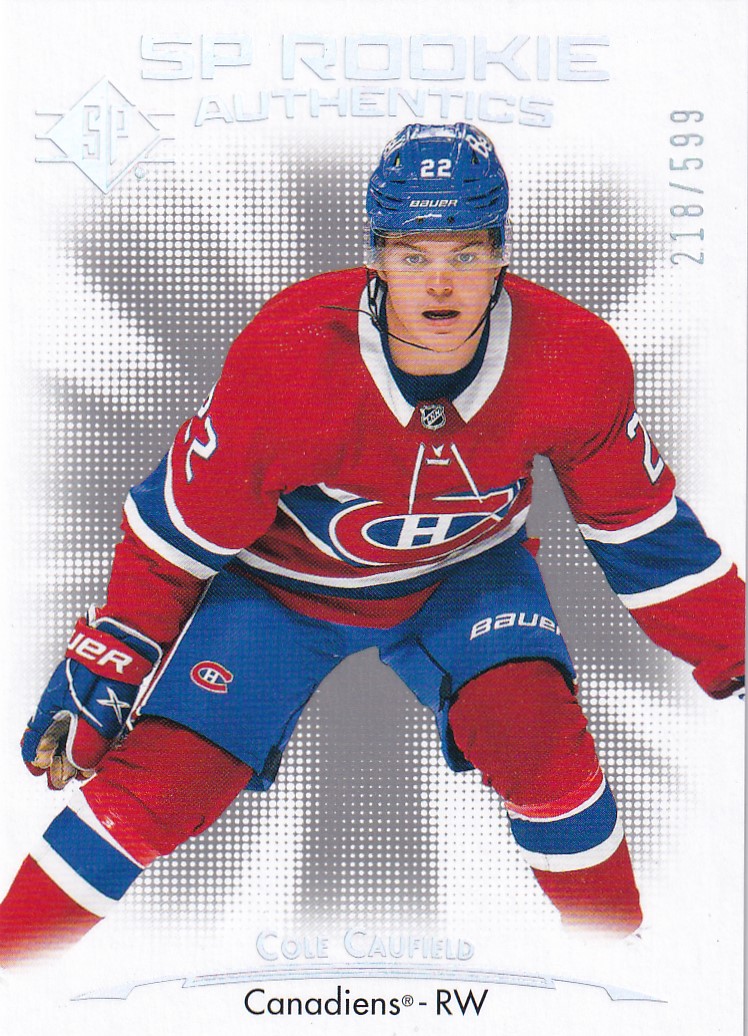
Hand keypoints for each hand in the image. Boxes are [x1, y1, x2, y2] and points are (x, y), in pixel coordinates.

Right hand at [21, 614, 160, 787]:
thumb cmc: (109, 667)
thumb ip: (88, 740)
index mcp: (55, 702)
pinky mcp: (102, 688)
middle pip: (53, 733)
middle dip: (57, 759)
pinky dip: (92, 734)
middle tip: (63, 778)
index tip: (39, 772)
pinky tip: (102, 744)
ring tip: (83, 768)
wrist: (133, 637)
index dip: (36, 755)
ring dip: (75, 748)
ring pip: (71, 726)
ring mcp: (83, 692)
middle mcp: (65, 697)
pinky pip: (90, 716)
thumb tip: (79, 765)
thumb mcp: (97, 710)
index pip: (36, 734)